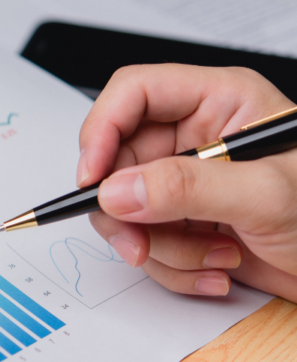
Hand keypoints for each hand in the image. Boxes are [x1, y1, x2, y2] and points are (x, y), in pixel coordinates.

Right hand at [78, 65, 296, 301]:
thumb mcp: (268, 197)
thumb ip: (188, 187)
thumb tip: (117, 190)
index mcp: (220, 101)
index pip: (133, 93)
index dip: (102, 130)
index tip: (93, 178)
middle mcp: (198, 136)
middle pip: (118, 158)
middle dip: (127, 209)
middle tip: (139, 242)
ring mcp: (190, 181)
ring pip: (126, 207)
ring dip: (160, 245)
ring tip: (211, 257)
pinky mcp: (186, 221)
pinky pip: (146, 240)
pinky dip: (173, 265)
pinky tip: (217, 268)